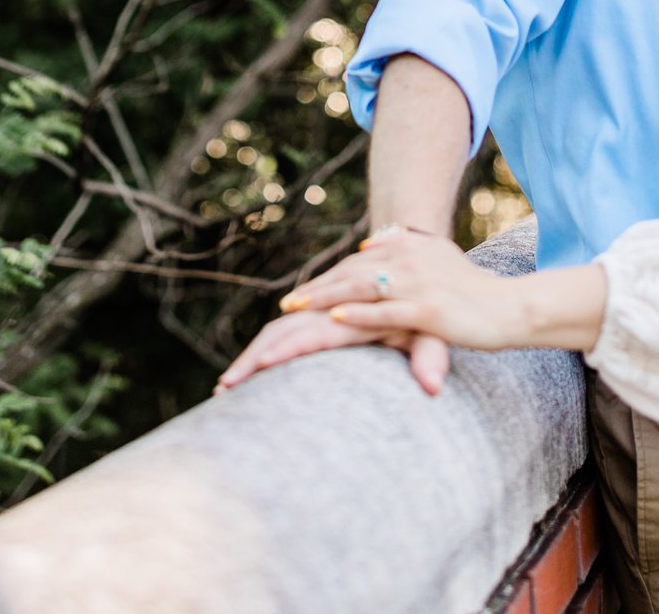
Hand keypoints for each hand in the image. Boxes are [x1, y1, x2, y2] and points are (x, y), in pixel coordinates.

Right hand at [214, 310, 452, 395]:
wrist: (417, 269)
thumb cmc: (427, 309)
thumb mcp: (433, 331)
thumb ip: (430, 355)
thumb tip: (433, 387)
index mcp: (352, 314)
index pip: (308, 334)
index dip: (281, 352)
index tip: (255, 370)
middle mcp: (330, 311)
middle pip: (281, 331)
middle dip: (252, 359)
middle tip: (224, 389)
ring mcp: (321, 313)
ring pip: (278, 329)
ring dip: (252, 355)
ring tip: (225, 387)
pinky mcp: (318, 317)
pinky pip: (286, 328)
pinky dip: (266, 348)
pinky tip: (248, 370)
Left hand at [279, 230, 531, 351]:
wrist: (511, 306)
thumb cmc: (474, 290)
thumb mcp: (437, 258)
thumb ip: (403, 249)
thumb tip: (368, 246)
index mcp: (410, 250)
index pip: (357, 266)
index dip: (327, 280)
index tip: (300, 295)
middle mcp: (410, 262)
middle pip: (352, 276)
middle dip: (317, 292)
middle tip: (286, 306)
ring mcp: (419, 285)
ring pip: (361, 291)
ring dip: (325, 301)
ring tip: (297, 311)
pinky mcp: (428, 310)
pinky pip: (387, 311)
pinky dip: (360, 315)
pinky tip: (336, 320)